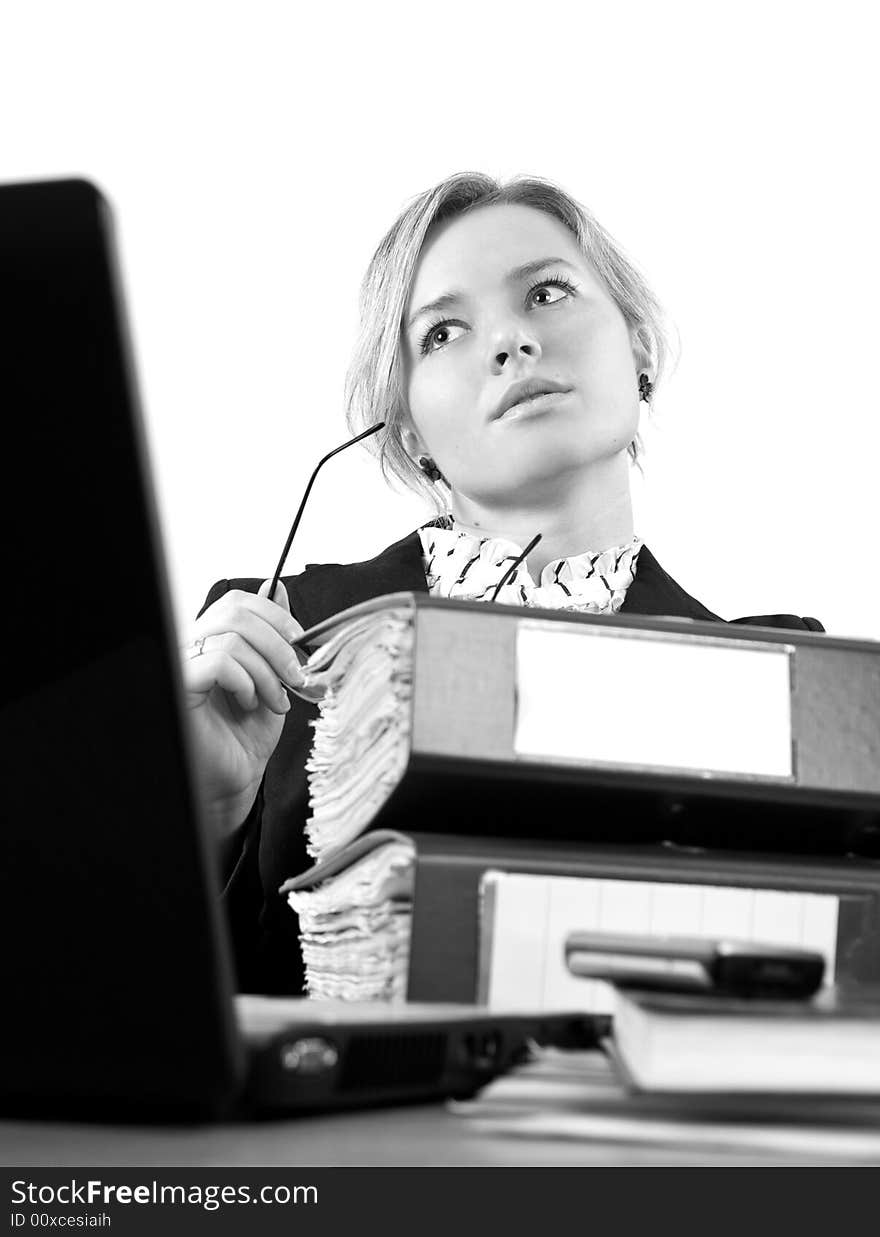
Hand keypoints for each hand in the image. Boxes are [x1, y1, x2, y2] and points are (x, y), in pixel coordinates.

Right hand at [180, 580, 318, 833]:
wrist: (236, 778)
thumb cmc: (248, 733)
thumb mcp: (272, 675)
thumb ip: (272, 633)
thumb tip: (276, 587)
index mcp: (212, 640)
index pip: (236, 602)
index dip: (273, 613)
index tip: (299, 640)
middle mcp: (193, 648)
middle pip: (236, 613)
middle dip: (278, 643)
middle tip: (296, 674)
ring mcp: (184, 666)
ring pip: (232, 638)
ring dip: (268, 672)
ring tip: (276, 700)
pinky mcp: (183, 688)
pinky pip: (218, 662)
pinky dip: (246, 681)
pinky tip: (251, 703)